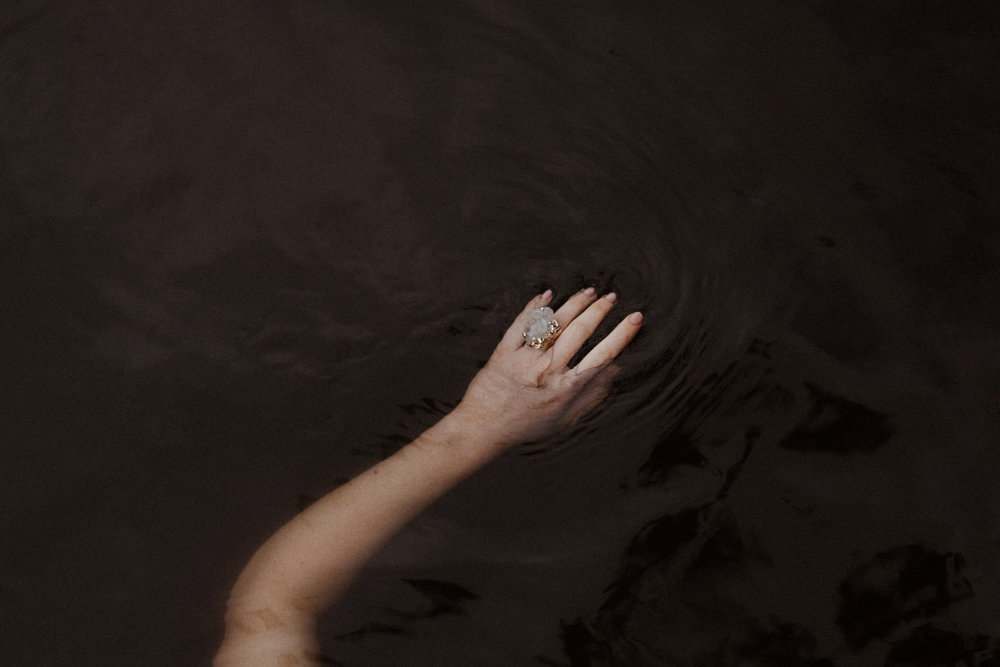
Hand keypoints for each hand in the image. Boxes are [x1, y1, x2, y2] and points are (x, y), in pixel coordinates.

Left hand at [450, 287, 642, 447]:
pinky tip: (547, 295)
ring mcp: (525, 359)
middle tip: (612, 297)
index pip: (602, 356)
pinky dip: (535, 307)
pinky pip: (522, 324)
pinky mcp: (504, 351)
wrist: (483, 429)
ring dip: (574, 304)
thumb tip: (616, 370)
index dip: (622, 335)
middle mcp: (547, 370)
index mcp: (566, 388)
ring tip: (589, 292)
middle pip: (580, 332)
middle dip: (600, 310)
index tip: (636, 317)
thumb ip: (592, 394)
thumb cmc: (528, 426)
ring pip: (553, 323)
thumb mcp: (566, 418)